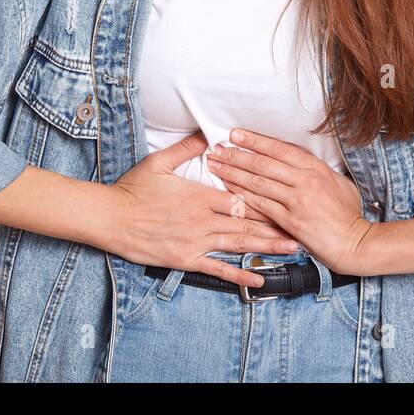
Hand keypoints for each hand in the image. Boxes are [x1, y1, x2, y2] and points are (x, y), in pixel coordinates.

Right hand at [107, 130, 300, 287]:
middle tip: (303, 229)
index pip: (240, 197)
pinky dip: (240, 275)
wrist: (110, 218)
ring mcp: (196, 241)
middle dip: (277, 226)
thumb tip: (208, 134)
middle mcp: (202, 219)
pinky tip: (259, 280)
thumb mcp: (158, 162)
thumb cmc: (133, 189)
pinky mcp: (187, 259)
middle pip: (247, 223)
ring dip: (267, 248)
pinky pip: (218, 269)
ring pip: (238, 245)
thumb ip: (186, 148)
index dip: (265, 200)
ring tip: (292, 249)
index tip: (286, 199)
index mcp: (200, 195)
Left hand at [206, 128, 374, 275]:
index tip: (235, 134)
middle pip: (263, 163)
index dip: (255, 140)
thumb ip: (317, 170)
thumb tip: (298, 161)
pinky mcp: (291, 222)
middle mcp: (305, 181)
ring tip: (215, 166)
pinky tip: (229, 190)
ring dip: (233, 173)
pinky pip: (261, 206)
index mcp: (316, 168)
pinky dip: (243, 197)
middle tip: (216, 148)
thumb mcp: (338, 182)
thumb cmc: (348, 213)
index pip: (279, 149)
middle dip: (236, 155)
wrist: (355, 243)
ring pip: (258, 182)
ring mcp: (298, 201)